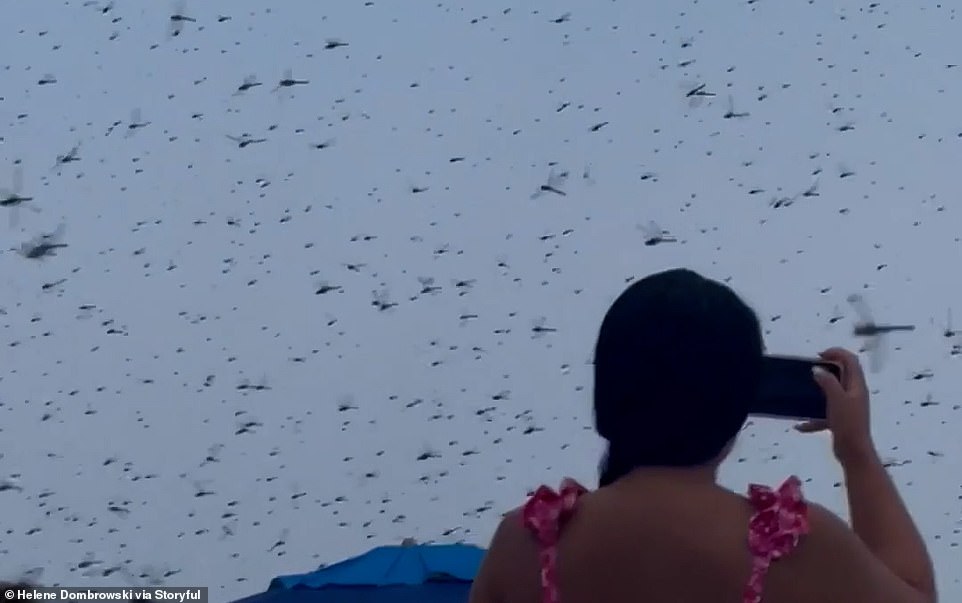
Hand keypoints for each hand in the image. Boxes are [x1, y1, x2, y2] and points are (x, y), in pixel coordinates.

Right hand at [795, 347, 876, 463]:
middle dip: (827, 369)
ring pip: (834, 392)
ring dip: (819, 390)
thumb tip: (818, 370)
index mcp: (857, 386)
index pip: (850, 361)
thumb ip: (828, 382)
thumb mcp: (837, 399)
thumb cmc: (848, 423)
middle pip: (843, 374)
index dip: (836, 353)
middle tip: (810, 370)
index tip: (818, 355)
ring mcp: (849, 407)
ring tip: (804, 391)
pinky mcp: (841, 420)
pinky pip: (826, 413)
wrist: (853, 452)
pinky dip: (814, 417)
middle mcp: (855, 394)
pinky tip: (801, 426)